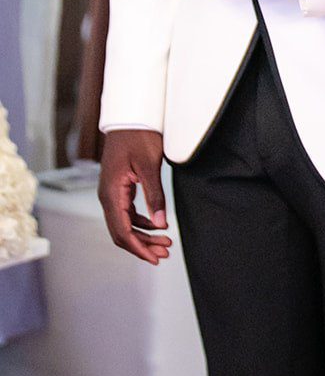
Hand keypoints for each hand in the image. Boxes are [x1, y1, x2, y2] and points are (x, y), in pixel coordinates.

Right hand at [98, 129, 171, 264]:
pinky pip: (127, 213)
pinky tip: (157, 226)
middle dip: (142, 245)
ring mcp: (112, 193)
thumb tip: (160, 224)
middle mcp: (107, 196)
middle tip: (165, 253)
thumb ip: (155, 195)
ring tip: (165, 243)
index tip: (155, 258)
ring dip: (143, 236)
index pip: (122, 230)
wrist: (130, 117)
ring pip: (124, 224)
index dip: (138, 248)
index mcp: (111, 193)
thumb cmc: (138, 136)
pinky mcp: (119, 188)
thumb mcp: (149, 165)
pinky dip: (141, 223)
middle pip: (121, 232)